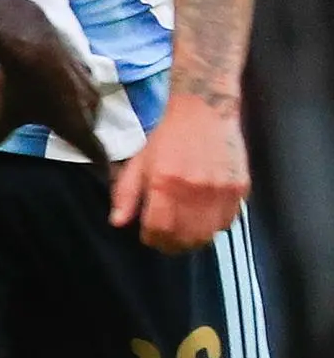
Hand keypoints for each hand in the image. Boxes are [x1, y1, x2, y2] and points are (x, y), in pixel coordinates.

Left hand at [0, 18, 108, 171]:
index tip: (107, 175)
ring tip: (64, 114)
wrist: (31, 41)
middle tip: (73, 140)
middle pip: (91, 128)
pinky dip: (74, 91)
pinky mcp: (84, 64)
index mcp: (78, 126)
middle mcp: (91, 107)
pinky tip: (61, 87)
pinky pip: (83, 85)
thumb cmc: (21, 85)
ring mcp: (90, 84)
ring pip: (89, 105)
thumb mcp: (7, 112)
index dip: (103, 167)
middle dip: (84, 135)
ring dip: (80, 111)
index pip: (97, 153)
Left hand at [110, 91, 249, 252]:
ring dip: (194, 240)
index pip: (160, 227)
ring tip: (184, 233)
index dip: (153, 238)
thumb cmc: (167, 138)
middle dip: (172, 244)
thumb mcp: (139, 161)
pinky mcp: (240, 189)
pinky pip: (227, 223)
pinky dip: (214, 227)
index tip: (150, 237)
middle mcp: (194, 189)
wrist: (204, 112)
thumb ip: (126, 193)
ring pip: (208, 234)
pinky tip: (204, 218)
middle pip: (185, 236)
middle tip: (166, 240)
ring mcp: (220, 191)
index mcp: (164, 181)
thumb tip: (117, 222)